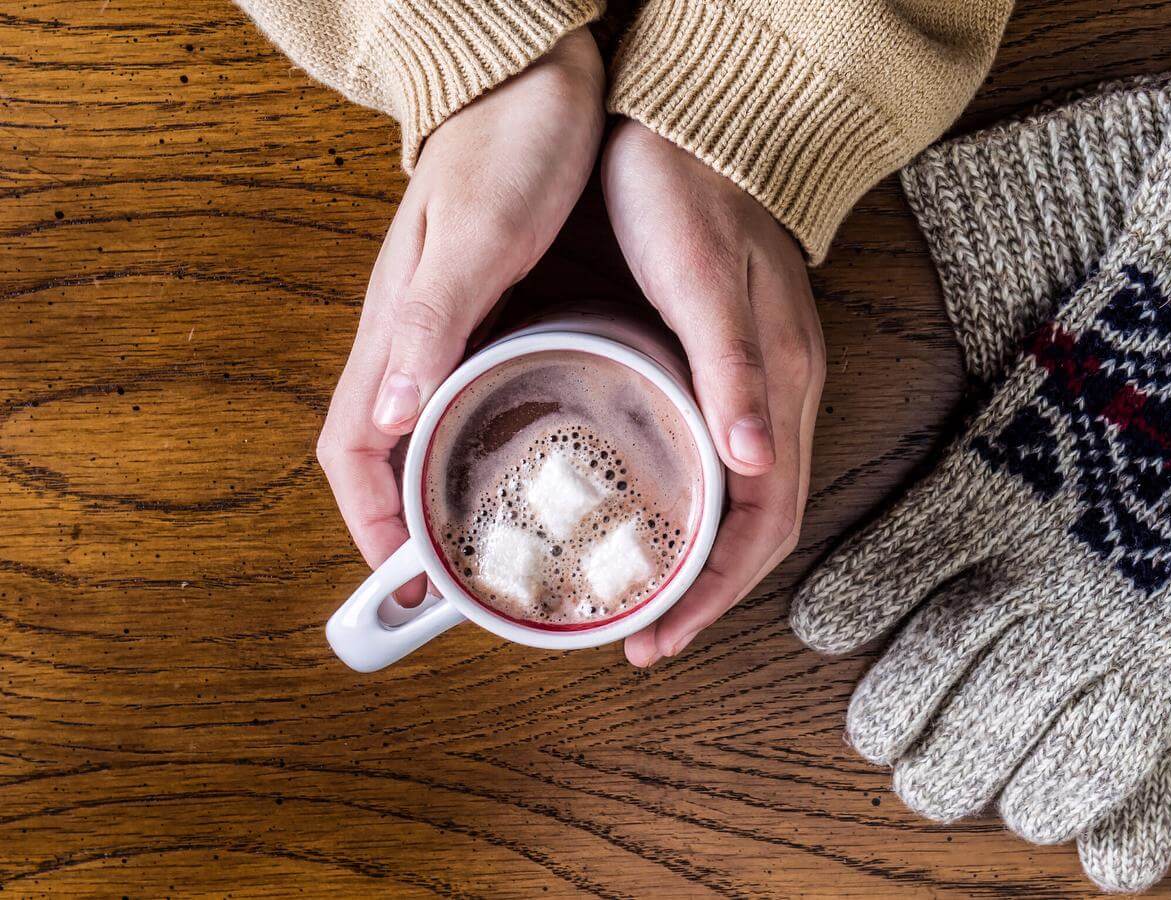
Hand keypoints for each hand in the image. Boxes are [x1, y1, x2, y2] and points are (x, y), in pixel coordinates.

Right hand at [317, 29, 603, 604]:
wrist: (531, 72)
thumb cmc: (508, 143)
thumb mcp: (480, 232)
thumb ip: (435, 318)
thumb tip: (394, 412)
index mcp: (397, 329)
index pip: (352, 450)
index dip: (368, 523)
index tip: (402, 584)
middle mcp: (413, 339)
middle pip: (388, 457)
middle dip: (411, 529)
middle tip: (463, 586)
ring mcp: (449, 328)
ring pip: (430, 433)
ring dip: (449, 494)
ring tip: (502, 547)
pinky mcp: (489, 311)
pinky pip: (474, 397)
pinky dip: (488, 444)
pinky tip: (536, 463)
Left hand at [601, 121, 826, 666]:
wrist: (702, 121)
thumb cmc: (687, 192)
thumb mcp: (698, 277)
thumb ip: (730, 368)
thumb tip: (755, 463)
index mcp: (779, 385)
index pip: (764, 521)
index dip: (715, 589)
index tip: (660, 634)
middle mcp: (784, 396)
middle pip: (761, 528)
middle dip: (709, 594)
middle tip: (645, 637)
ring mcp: (769, 382)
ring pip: (750, 502)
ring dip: (706, 562)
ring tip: (650, 599)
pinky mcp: (743, 365)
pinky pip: (736, 465)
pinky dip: (702, 512)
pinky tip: (663, 516)